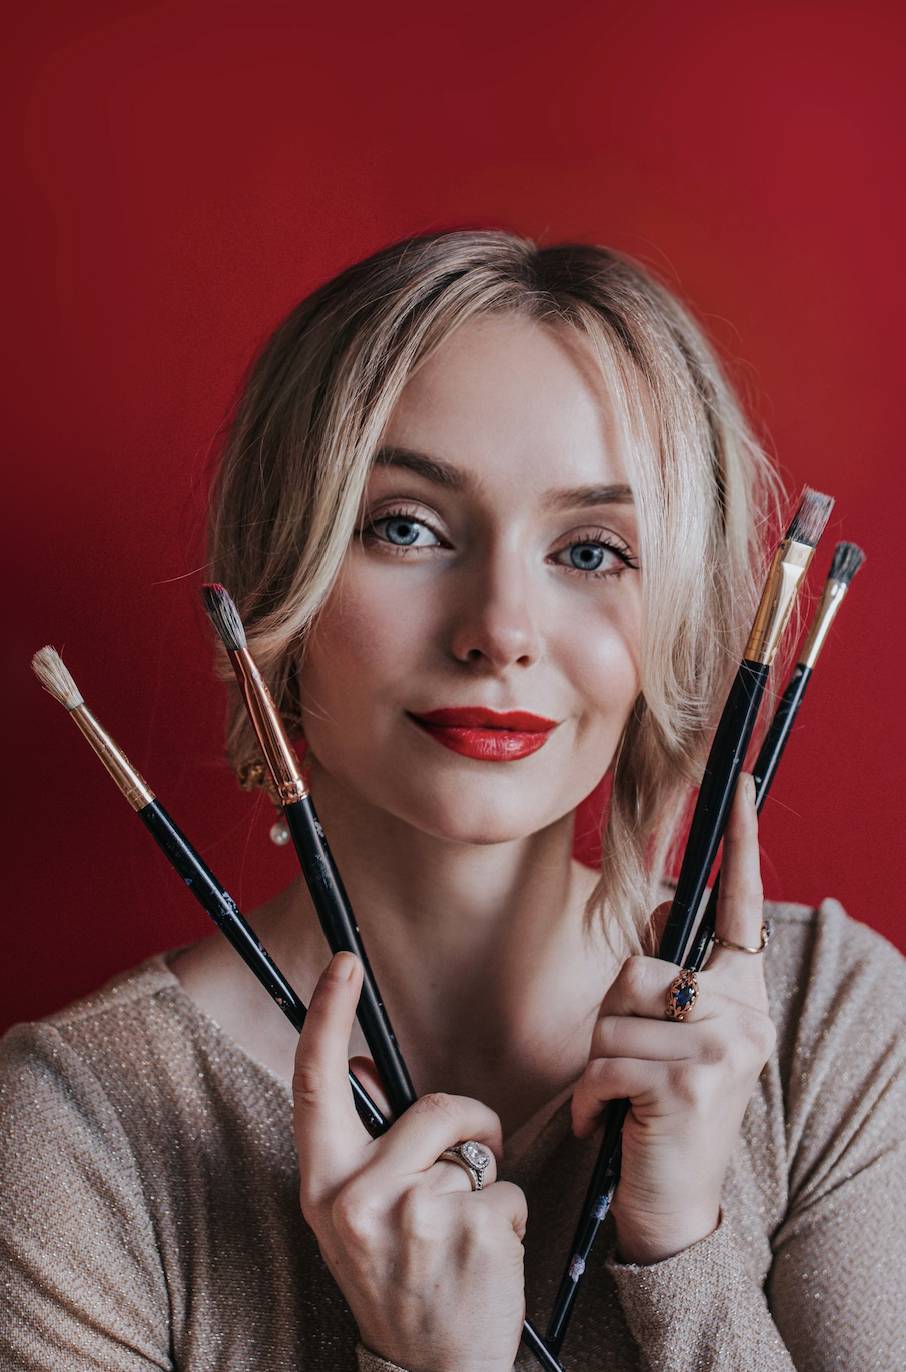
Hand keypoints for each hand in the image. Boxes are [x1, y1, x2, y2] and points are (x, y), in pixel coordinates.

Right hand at [293, 951, 527, 1371]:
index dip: (326, 1017)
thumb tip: (360, 1065)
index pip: (316, 1084)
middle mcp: (359, 1198)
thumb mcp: (354, 1215)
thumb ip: (361, 1142)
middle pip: (433, 1106)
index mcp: (323, 1186)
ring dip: (489, 1177)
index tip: (342, 964)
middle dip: (470, 1122)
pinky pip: (511, 1191)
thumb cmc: (394, 1280)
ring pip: (479, 1148)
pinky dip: (512, 1217)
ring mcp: (417, 1218)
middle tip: (472, 1162)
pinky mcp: (473, 1235)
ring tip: (468, 1230)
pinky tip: (489, 1258)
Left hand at [572, 772, 775, 1264]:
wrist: (674, 1214)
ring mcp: (724, 1050)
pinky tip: (613, 1125)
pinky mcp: (690, 1084)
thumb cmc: (660, 1118)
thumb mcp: (673, 1044)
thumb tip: (656, 913)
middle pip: (637, 968)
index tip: (744, 786)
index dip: (743, 847)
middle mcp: (746, 1017)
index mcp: (743, 999)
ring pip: (613, 1014)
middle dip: (611, 1020)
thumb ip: (669, 982)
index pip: (743, 910)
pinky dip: (592, 1098)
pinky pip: (605, 1059)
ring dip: (599, 1064)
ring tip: (622, 1103)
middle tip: (628, 1070)